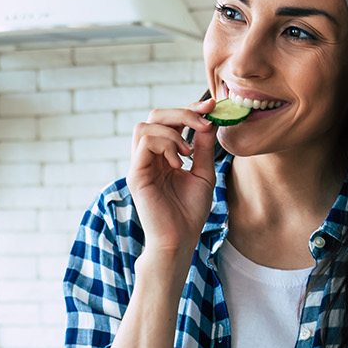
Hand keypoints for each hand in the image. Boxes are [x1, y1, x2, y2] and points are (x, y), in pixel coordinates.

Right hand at [127, 96, 219, 258]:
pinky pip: (145, 143)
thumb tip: (208, 122)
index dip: (190, 110)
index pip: (170, 121)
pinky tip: (179, 163)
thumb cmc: (189, 213)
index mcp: (163, 156)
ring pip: (145, 126)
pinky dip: (165, 145)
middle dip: (182, 113)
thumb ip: (204, 148)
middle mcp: (148, 157)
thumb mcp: (203, 174)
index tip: (211, 107)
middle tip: (204, 122)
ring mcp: (140, 165)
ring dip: (172, 131)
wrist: (180, 240)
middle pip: (155, 116)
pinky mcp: (136, 174)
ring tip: (188, 152)